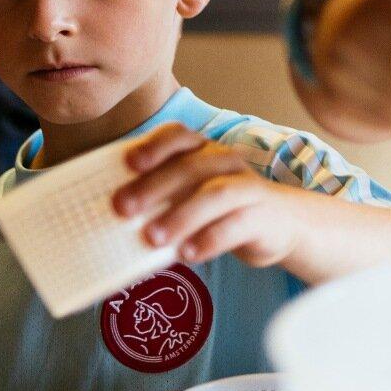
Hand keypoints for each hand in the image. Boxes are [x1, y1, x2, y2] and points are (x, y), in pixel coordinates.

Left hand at [113, 124, 305, 266]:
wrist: (281, 224)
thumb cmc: (222, 210)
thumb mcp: (191, 195)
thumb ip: (161, 197)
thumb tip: (108, 215)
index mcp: (204, 152)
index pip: (180, 137)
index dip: (155, 146)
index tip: (128, 163)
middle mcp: (227, 163)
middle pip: (191, 167)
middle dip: (154, 186)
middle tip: (124, 208)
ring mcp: (248, 189)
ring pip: (215, 194)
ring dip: (181, 215)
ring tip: (152, 238)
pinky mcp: (263, 218)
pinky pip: (236, 225)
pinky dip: (210, 239)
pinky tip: (188, 254)